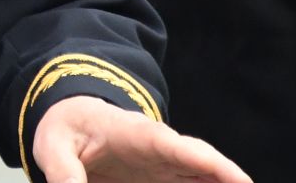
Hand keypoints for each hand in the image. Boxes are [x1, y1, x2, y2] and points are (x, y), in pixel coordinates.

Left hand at [34, 96, 251, 182]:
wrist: (71, 119)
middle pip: (206, 166)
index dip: (214, 165)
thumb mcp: (52, 145)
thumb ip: (63, 170)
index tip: (243, 181)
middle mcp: (163, 150)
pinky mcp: (163, 180)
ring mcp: (167, 167)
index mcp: (140, 135)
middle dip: (231, 182)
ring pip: (205, 179)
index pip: (182, 148)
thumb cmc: (66, 127)